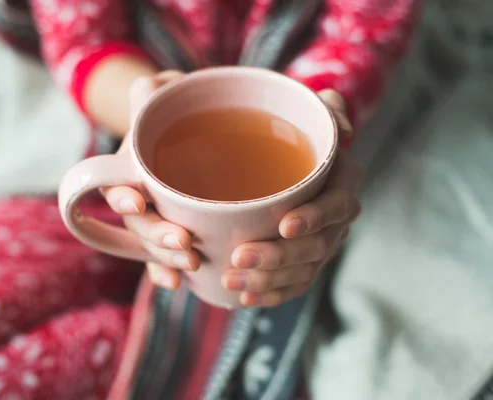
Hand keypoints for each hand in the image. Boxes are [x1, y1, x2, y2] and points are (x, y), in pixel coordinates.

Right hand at [102, 71, 200, 288]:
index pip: (116, 186)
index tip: (136, 202)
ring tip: (190, 265)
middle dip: (156, 235)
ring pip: (154, 245)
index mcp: (126, 169)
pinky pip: (168, 257)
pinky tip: (179, 284)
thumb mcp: (161, 95)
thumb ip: (152, 92)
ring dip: (166, 257)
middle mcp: (136, 198)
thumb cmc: (174, 113)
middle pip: (138, 224)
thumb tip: (149, 89)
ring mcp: (155, 218)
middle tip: (183, 243)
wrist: (191, 130)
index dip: (124, 197)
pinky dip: (168, 271)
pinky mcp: (176, 231)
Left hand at [222, 90, 362, 306]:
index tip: (283, 226)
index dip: (314, 219)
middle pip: (316, 247)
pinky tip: (244, 298)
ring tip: (231, 281)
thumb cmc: (295, 136)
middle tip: (240, 258)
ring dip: (268, 281)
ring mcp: (322, 245)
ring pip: (302, 271)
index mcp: (343, 183)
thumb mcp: (310, 114)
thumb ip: (324, 110)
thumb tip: (340, 119)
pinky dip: (271, 295)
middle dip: (279, 257)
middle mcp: (336, 219)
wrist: (286, 162)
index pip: (335, 206)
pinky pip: (293, 286)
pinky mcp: (305, 263)